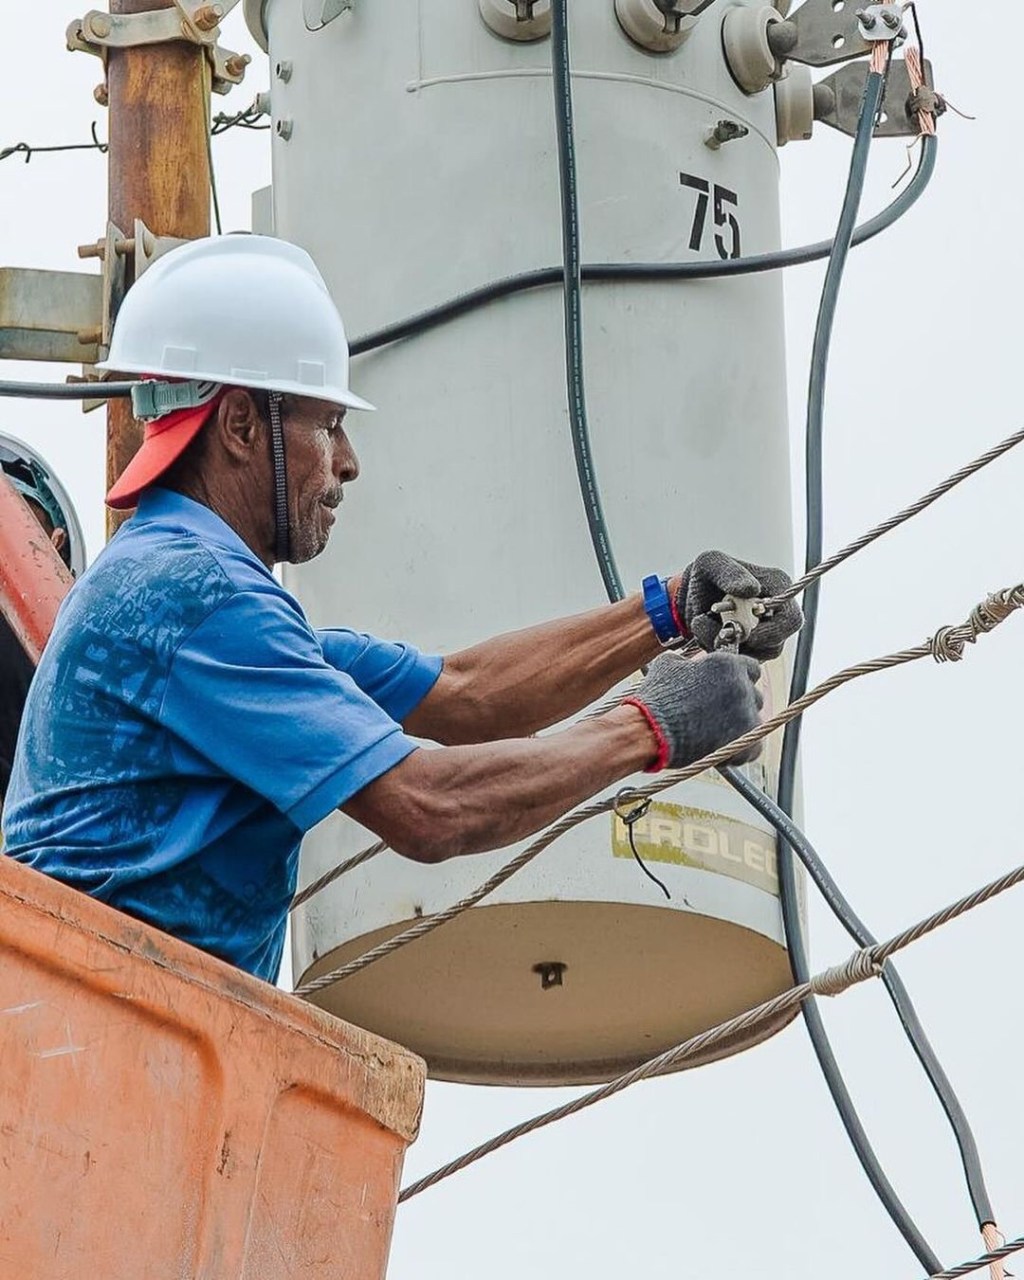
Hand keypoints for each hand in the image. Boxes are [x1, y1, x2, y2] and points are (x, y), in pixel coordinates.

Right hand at [625, 650, 763, 770]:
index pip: (751, 668)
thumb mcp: (668, 665)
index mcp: (727, 664)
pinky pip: (754, 748)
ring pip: (754, 722)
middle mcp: (741, 686)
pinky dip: (741, 752)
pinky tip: (724, 751)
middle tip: (719, 714)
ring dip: (740, 728)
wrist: (649, 730)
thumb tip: (691, 664)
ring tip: (717, 735)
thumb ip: (689, 661)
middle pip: (754, 696)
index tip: (729, 689)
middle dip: (739, 705)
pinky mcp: (743, 741)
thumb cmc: (657, 698)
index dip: (740, 679)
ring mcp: (745, 715)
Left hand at [673, 551, 802, 659]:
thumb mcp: (711, 564)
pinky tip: (705, 633)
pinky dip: (720, 650)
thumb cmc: (705, 575)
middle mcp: (776, 612)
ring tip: (702, 624)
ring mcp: (764, 633)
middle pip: (775, 644)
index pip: (791, 619)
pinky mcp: (749, 648)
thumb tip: (751, 589)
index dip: (773, 632)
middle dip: (744, 643)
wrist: (688, 595)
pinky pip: (739, 659)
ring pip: (756, 656)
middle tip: (718, 632)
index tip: (747, 635)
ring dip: (727, 645)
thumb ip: (731, 573)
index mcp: (777, 587)